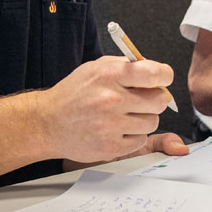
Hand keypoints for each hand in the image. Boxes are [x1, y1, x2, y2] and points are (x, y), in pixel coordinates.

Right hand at [32, 57, 175, 162]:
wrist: (47, 123)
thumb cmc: (74, 94)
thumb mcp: (97, 67)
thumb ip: (127, 65)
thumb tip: (156, 71)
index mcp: (109, 75)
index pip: (154, 74)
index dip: (164, 76)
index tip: (162, 79)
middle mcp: (111, 99)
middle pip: (159, 100)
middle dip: (155, 99)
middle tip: (141, 100)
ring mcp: (110, 124)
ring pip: (152, 122)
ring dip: (143, 118)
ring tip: (124, 115)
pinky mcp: (110, 146)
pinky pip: (141, 140)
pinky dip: (133, 136)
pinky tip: (117, 129)